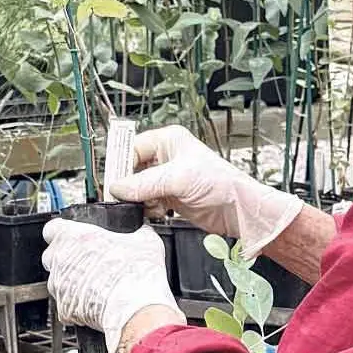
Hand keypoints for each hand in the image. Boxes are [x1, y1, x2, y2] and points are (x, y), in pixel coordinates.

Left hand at [44, 218, 176, 352]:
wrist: (135, 310)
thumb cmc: (136, 274)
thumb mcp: (147, 241)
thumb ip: (138, 232)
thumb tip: (142, 232)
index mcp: (74, 236)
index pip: (52, 228)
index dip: (64, 232)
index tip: (74, 237)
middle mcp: (60, 259)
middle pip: (53, 255)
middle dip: (67, 258)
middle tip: (90, 262)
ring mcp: (59, 286)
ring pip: (57, 280)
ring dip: (72, 281)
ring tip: (96, 285)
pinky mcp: (63, 309)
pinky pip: (65, 304)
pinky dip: (76, 304)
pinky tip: (96, 302)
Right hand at [111, 126, 304, 249]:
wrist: (238, 209)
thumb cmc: (220, 183)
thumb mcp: (178, 178)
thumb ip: (144, 183)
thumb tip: (118, 188)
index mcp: (168, 140)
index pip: (133, 148)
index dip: (122, 165)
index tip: (114, 182)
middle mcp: (166, 157)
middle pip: (133, 169)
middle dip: (129, 186)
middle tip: (124, 197)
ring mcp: (167, 178)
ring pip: (138, 188)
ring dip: (139, 199)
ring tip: (149, 205)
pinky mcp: (170, 197)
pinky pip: (147, 202)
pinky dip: (148, 209)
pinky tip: (158, 212)